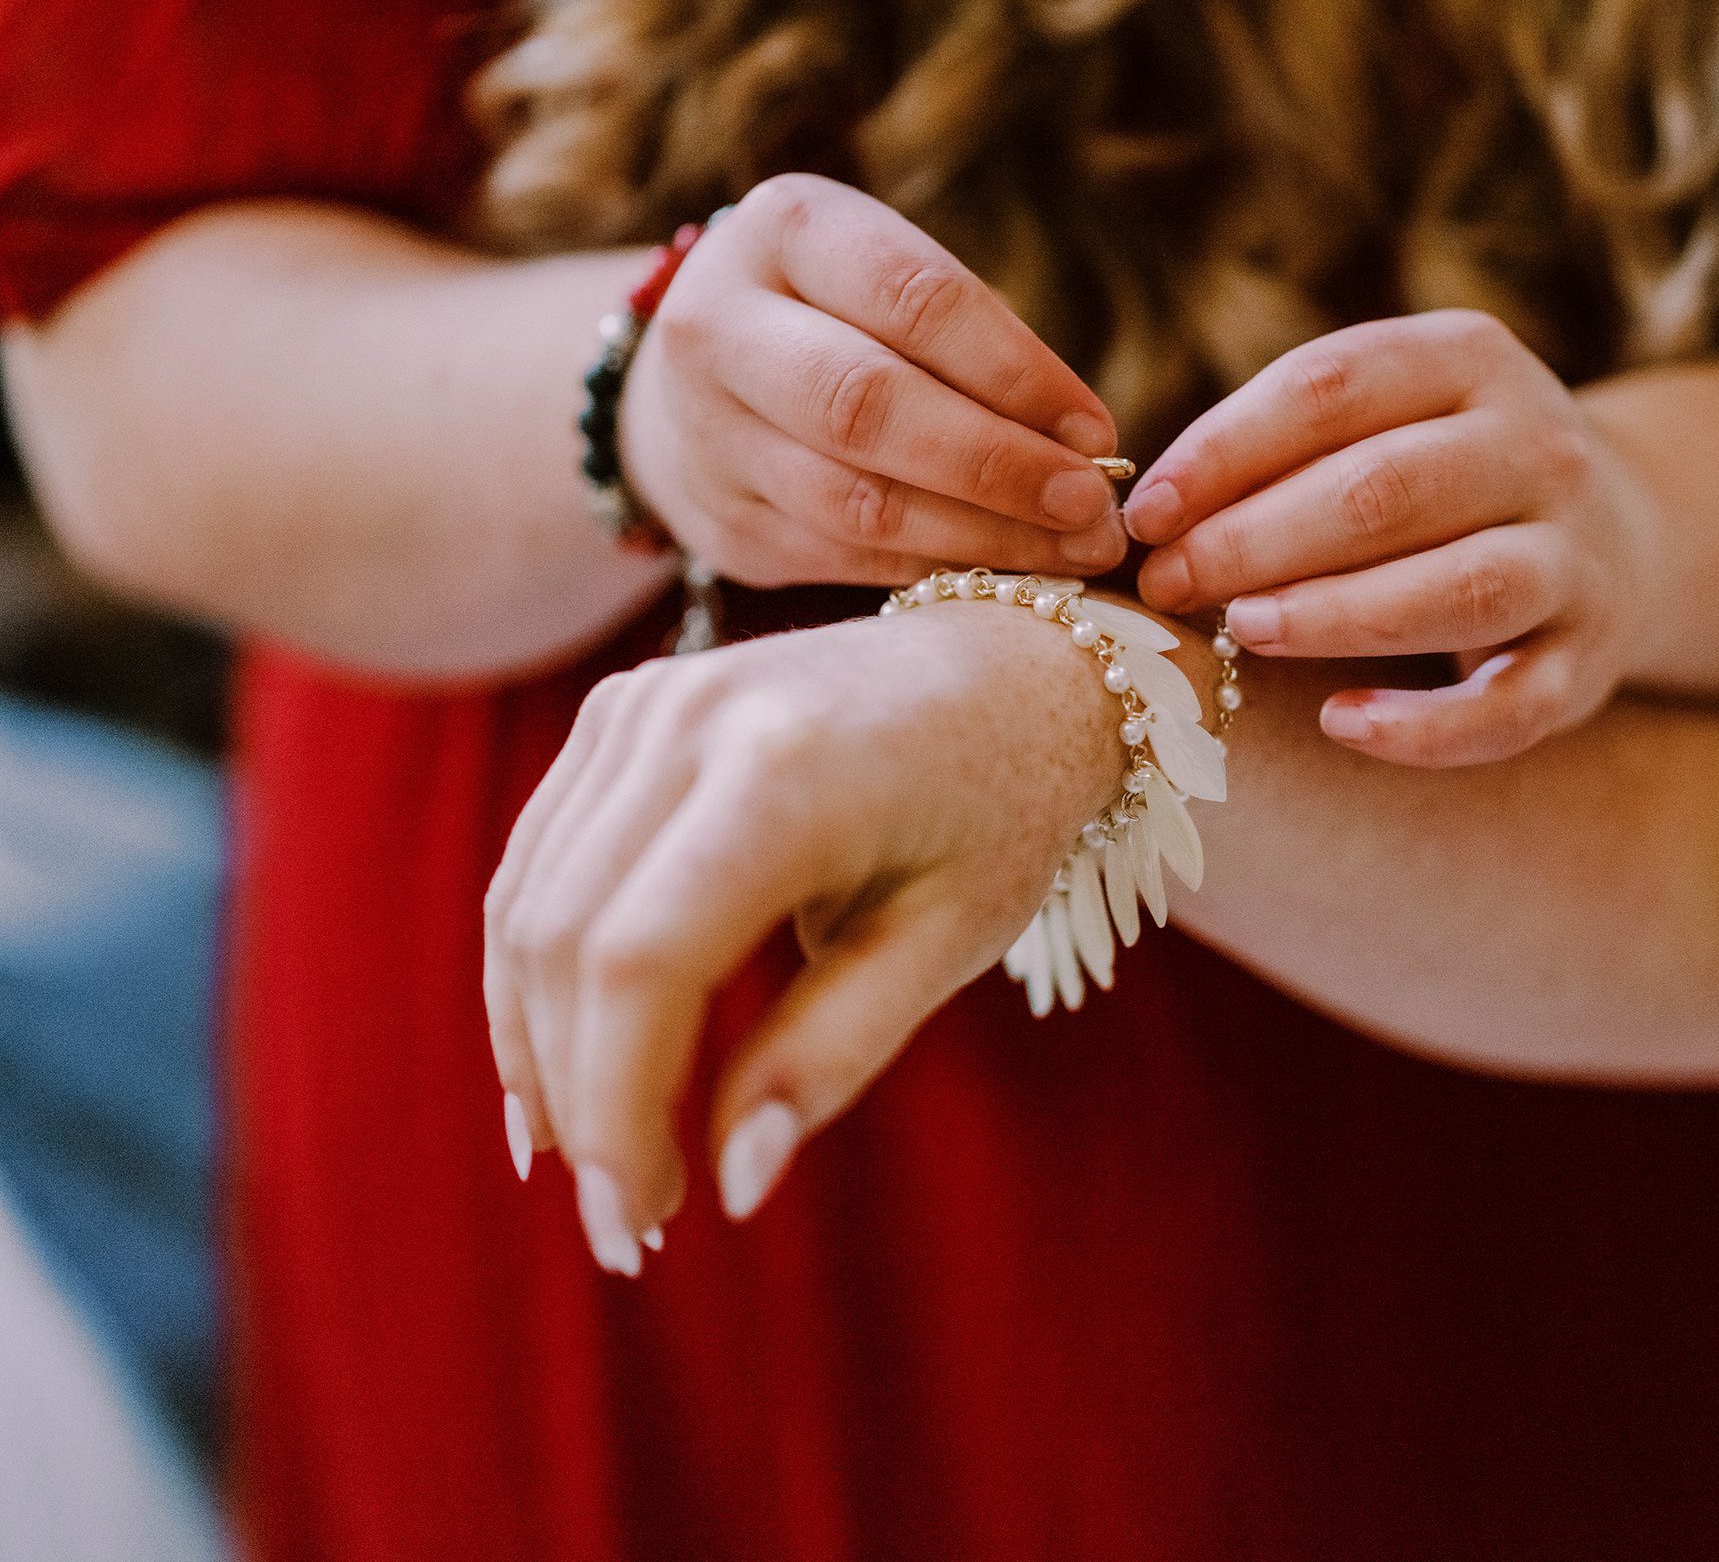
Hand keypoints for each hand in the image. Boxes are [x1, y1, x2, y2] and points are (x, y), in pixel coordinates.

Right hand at [481, 603, 1129, 1273]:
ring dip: (539, 1051)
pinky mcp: (624, 707)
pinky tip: (559, 1073)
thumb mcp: (946, 942)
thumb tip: (731, 1186)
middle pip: (567, 940)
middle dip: (578, 1100)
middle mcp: (694, 716)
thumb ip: (830, 1056)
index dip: (617, 1106)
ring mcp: (647, 700)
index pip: (642, 962)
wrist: (1015, 666)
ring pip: (530, 906)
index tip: (639, 1222)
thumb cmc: (1002, 812)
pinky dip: (536, 974)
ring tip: (597, 1166)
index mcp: (789, 770)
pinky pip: (539, 861)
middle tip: (627, 1225)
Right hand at [618, 174, 1127, 586]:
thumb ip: (978, 344)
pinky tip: (1008, 574)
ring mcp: (709, 434)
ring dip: (983, 535)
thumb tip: (1087, 446)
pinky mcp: (723, 524)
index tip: (1097, 431)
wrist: (690, 382)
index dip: (1018, 373)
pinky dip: (939, 567)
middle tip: (1090, 505)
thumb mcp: (890, 282)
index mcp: (783, 231)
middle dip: (999, 465)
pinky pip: (848, 559)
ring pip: (859, 503)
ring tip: (1071, 550)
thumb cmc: (839, 318)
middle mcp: (720, 327)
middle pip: (871, 406)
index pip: (915, 300)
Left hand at [1126, 310, 1660, 768]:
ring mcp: (1575, 554)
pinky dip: (1425, 726)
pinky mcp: (1590, 658)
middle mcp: (1538, 446)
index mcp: (1470, 359)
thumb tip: (1147, 519)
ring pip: (1461, 587)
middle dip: (1258, 540)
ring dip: (1335, 614)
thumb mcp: (1384, 421)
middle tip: (1170, 584)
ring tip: (1243, 633)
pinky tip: (1342, 723)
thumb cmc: (1440, 478)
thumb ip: (1284, 449)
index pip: (1331, 386)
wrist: (1619, 534)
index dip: (1226, 450)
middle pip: (1387, 488)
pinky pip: (1511, 705)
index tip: (1146, 512)